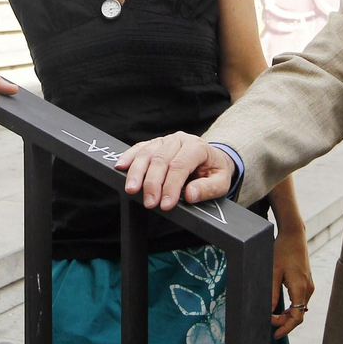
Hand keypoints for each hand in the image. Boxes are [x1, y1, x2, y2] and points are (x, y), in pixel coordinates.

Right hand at [114, 133, 232, 209]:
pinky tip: (121, 167)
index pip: (180, 165)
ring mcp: (165, 140)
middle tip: (149, 202)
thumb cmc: (214, 171)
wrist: (211, 159)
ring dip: (137, 172)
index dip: (171, 185)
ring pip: (147, 153)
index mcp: (197, 147)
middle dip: (152, 183)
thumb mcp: (221, 183)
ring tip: (131, 190)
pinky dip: (129, 157)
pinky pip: (139, 148)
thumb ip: (208, 189)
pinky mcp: (154, 144)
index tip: (165, 203)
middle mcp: (179, 140)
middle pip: (161, 159)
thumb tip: (190, 195)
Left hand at [270, 226, 314, 338]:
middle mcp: (308, 289)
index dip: (286, 328)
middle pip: (298, 315)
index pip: (297, 317)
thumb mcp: (273, 272)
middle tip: (269, 326)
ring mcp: (309, 286)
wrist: (294, 235)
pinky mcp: (306, 282)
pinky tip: (281, 311)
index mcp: (300, 288)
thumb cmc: (282, 250)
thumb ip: (272, 293)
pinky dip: (291, 309)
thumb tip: (270, 311)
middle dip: (284, 323)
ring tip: (273, 320)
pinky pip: (300, 301)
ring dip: (287, 316)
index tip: (275, 333)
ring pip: (299, 309)